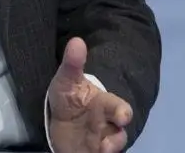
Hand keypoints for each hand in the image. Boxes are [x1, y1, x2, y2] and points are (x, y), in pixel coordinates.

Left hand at [47, 38, 132, 152]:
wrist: (62, 119)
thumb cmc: (70, 97)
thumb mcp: (66, 80)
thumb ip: (72, 63)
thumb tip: (76, 41)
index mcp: (104, 106)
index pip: (119, 108)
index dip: (122, 112)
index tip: (122, 117)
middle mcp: (106, 126)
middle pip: (118, 134)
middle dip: (116, 141)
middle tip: (107, 146)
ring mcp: (99, 142)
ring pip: (110, 148)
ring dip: (107, 151)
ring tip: (100, 152)